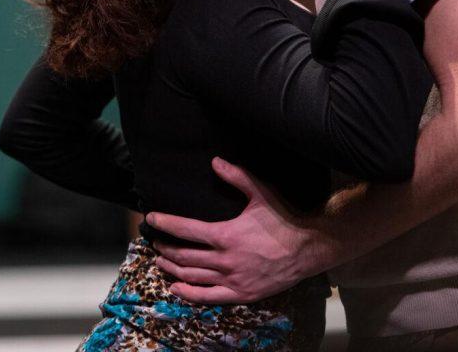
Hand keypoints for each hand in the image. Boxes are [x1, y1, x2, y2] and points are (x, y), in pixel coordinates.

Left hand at [145, 157, 323, 303]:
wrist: (307, 249)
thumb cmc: (282, 219)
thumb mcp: (260, 193)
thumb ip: (236, 177)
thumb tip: (215, 160)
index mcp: (226, 235)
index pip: (186, 229)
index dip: (166, 223)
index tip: (151, 219)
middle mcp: (224, 260)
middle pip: (184, 255)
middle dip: (165, 248)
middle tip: (154, 242)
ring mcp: (231, 279)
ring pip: (191, 276)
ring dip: (171, 268)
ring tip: (159, 262)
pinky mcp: (239, 294)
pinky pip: (207, 297)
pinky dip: (187, 293)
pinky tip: (175, 287)